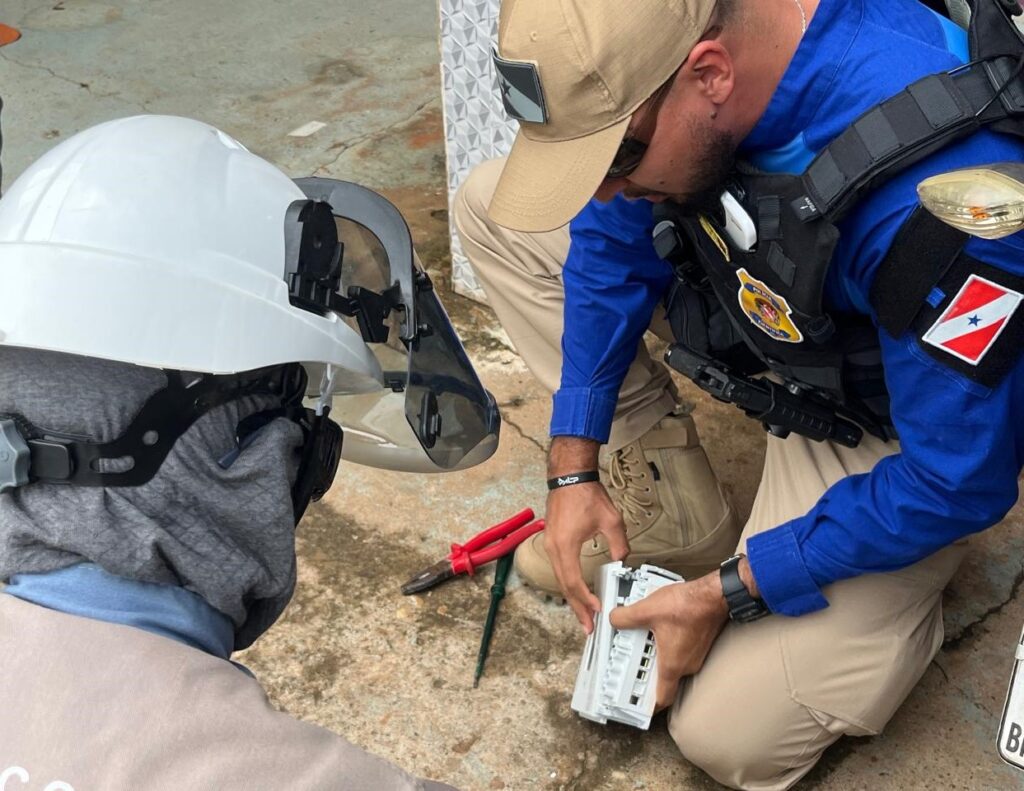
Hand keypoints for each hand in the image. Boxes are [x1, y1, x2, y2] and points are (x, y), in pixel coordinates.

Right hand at [545, 436, 628, 632]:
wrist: (569, 476)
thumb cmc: (586, 495)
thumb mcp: (611, 520)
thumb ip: (618, 545)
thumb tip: (623, 561)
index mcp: (566, 546)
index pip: (574, 581)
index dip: (585, 599)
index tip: (597, 611)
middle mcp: (554, 549)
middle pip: (564, 586)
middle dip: (577, 608)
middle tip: (588, 627)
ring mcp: (551, 545)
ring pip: (560, 579)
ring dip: (572, 598)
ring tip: (584, 614)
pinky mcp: (553, 541)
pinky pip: (559, 569)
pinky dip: (568, 583)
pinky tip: (577, 591)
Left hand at [609, 571, 729, 710]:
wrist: (714, 596)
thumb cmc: (688, 607)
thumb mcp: (646, 610)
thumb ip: (625, 617)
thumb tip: (613, 619)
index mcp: (672, 665)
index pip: (662, 698)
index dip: (650, 705)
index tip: (638, 704)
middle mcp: (687, 665)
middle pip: (665, 679)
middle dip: (648, 672)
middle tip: (633, 663)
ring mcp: (696, 655)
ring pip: (675, 663)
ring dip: (660, 656)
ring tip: (645, 642)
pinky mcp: (700, 643)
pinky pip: (683, 651)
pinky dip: (671, 645)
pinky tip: (663, 629)